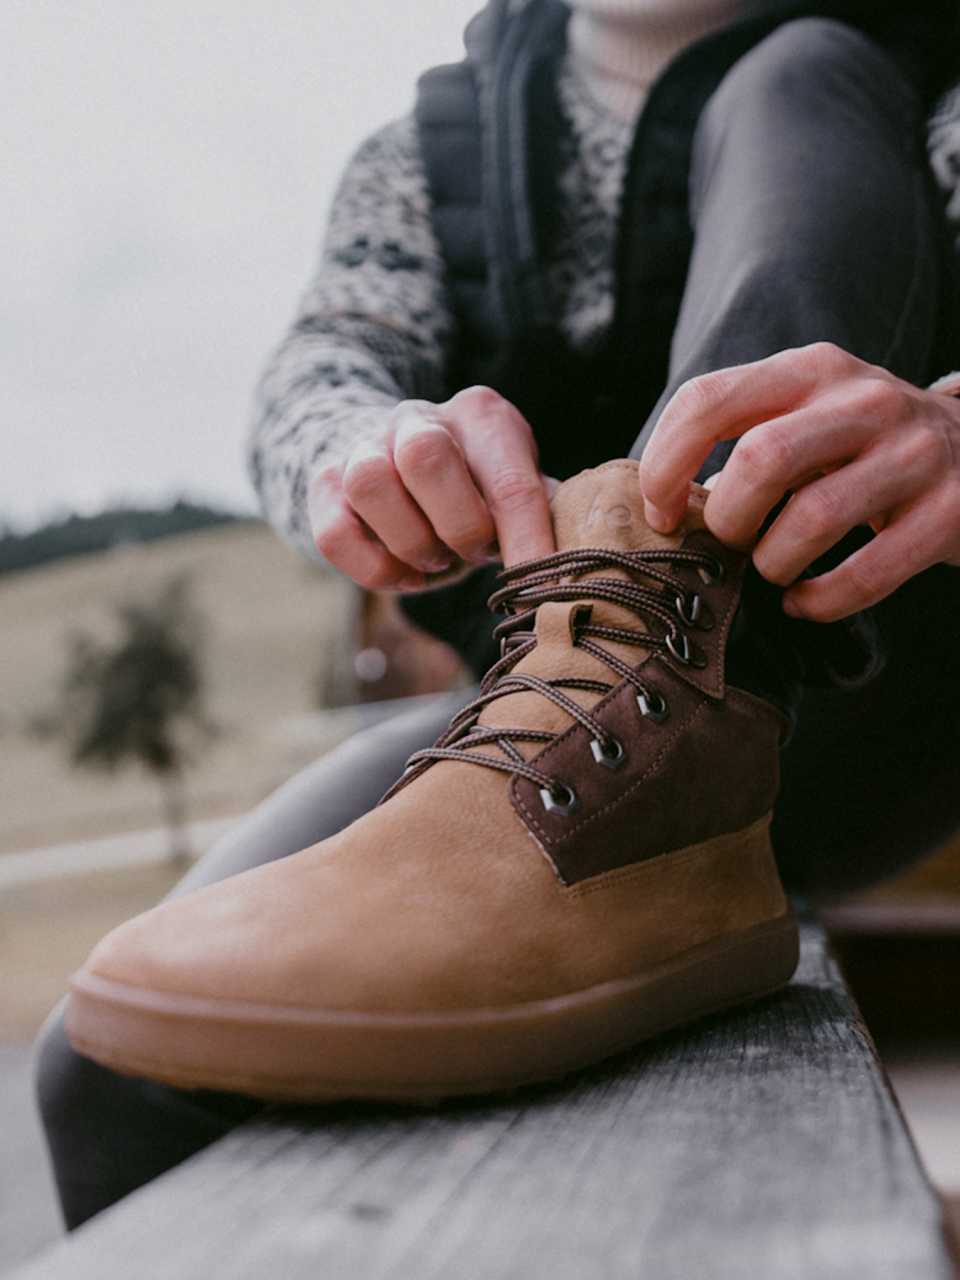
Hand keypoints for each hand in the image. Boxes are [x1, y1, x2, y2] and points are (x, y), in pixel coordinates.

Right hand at [308, 386, 556, 590]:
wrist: (401, 462)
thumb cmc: (477, 489)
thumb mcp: (519, 487)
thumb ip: (551, 514)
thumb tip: (588, 559)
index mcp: (482, 415)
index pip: (509, 478)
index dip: (527, 541)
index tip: (541, 586)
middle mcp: (418, 418)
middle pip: (425, 456)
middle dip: (458, 524)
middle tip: (474, 553)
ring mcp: (363, 446)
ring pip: (369, 484)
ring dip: (411, 541)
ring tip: (437, 559)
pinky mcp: (325, 486)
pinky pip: (334, 533)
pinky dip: (375, 569)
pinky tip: (406, 575)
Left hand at [639, 343, 959, 621]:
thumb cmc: (862, 446)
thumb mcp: (807, 416)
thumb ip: (743, 439)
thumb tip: (670, 504)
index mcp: (810, 370)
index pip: (708, 400)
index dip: (666, 463)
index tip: (662, 512)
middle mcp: (864, 400)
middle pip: (762, 459)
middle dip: (727, 519)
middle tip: (727, 545)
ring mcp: (914, 453)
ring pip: (813, 517)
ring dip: (772, 563)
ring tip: (771, 571)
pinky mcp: (949, 512)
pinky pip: (865, 573)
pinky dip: (818, 601)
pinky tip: (802, 601)